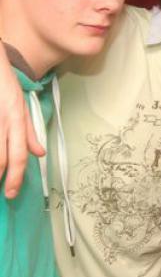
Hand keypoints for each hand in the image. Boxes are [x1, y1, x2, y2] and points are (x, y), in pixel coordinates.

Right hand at [0, 42, 44, 197]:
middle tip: (0, 192)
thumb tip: (39, 154)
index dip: (16, 177)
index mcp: (16, 117)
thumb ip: (28, 131)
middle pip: (0, 157)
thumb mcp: (20, 105)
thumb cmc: (3, 83)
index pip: (19, 154)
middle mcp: (3, 118)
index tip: (12, 193)